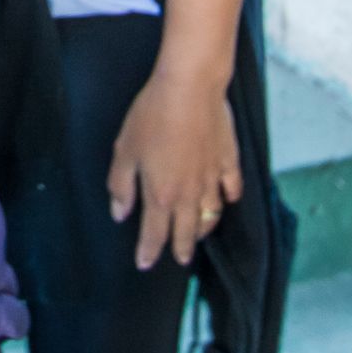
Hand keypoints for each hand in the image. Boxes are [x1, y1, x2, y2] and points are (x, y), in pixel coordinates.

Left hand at [106, 71, 242, 270]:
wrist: (190, 88)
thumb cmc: (153, 116)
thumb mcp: (125, 149)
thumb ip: (121, 185)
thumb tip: (119, 212)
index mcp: (161, 194)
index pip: (154, 233)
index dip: (148, 251)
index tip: (144, 263)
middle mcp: (190, 194)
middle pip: (186, 232)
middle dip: (180, 249)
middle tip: (179, 260)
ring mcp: (212, 178)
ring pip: (211, 215)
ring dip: (203, 229)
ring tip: (198, 234)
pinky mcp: (228, 160)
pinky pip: (232, 188)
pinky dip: (228, 197)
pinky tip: (226, 199)